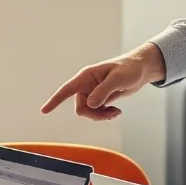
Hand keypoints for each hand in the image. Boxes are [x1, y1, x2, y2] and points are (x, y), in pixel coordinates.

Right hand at [40, 43, 166, 119]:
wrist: (142, 69)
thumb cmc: (130, 68)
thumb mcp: (118, 79)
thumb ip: (103, 91)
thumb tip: (90, 104)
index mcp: (86, 76)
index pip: (66, 90)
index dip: (55, 101)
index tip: (44, 111)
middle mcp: (87, 85)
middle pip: (81, 108)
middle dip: (94, 114)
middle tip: (111, 114)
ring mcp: (93, 92)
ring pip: (89, 112)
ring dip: (101, 116)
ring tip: (116, 112)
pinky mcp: (101, 98)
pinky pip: (97, 113)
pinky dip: (105, 115)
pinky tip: (116, 111)